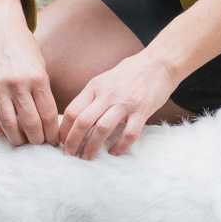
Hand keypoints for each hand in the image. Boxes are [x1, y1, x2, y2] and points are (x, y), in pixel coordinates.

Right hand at [0, 0, 60, 146]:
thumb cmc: (25, 49)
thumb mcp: (41, 66)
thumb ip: (43, 91)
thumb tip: (48, 121)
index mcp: (38, 78)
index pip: (48, 114)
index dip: (52, 133)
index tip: (54, 141)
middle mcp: (18, 84)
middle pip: (30, 123)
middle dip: (37, 140)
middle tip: (39, 145)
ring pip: (9, 125)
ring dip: (18, 139)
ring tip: (23, 143)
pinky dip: (0, 130)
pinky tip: (6, 135)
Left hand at [58, 50, 179, 159]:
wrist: (160, 62)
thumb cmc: (132, 71)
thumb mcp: (105, 79)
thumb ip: (92, 96)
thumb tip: (77, 116)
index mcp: (95, 86)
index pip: (72, 110)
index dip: (63, 129)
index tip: (60, 142)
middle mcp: (108, 94)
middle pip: (83, 121)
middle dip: (72, 142)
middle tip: (69, 155)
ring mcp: (125, 103)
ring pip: (102, 129)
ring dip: (92, 147)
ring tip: (87, 158)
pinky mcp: (142, 111)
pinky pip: (129, 133)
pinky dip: (120, 146)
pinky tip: (114, 152)